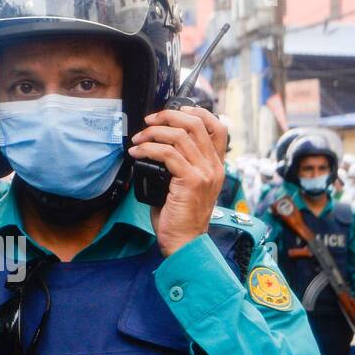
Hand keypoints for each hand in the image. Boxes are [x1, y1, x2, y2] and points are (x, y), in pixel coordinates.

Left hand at [128, 106, 225, 257]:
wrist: (184, 243)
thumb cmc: (180, 218)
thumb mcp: (185, 186)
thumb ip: (179, 165)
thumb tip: (156, 147)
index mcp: (216, 166)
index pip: (218, 126)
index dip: (196, 111)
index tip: (173, 112)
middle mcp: (214, 167)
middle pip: (197, 123)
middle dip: (168, 116)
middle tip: (149, 121)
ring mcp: (205, 173)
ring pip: (180, 136)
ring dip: (154, 132)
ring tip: (138, 140)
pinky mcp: (191, 181)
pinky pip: (168, 154)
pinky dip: (149, 149)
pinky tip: (137, 153)